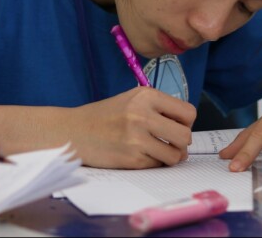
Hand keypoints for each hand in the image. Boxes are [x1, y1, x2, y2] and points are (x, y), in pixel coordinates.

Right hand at [69, 87, 195, 168]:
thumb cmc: (105, 116)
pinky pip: (158, 165)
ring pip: (176, 155)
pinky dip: (155, 163)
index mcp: (146, 96)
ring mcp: (137, 138)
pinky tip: (143, 156)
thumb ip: (159, 108)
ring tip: (161, 152)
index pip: (188, 112)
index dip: (186, 122)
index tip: (177, 126)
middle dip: (183, 143)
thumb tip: (187, 127)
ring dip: (172, 156)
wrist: (73, 131)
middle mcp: (143, 114)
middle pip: (186, 135)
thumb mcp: (132, 99)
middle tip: (172, 143)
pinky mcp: (131, 158)